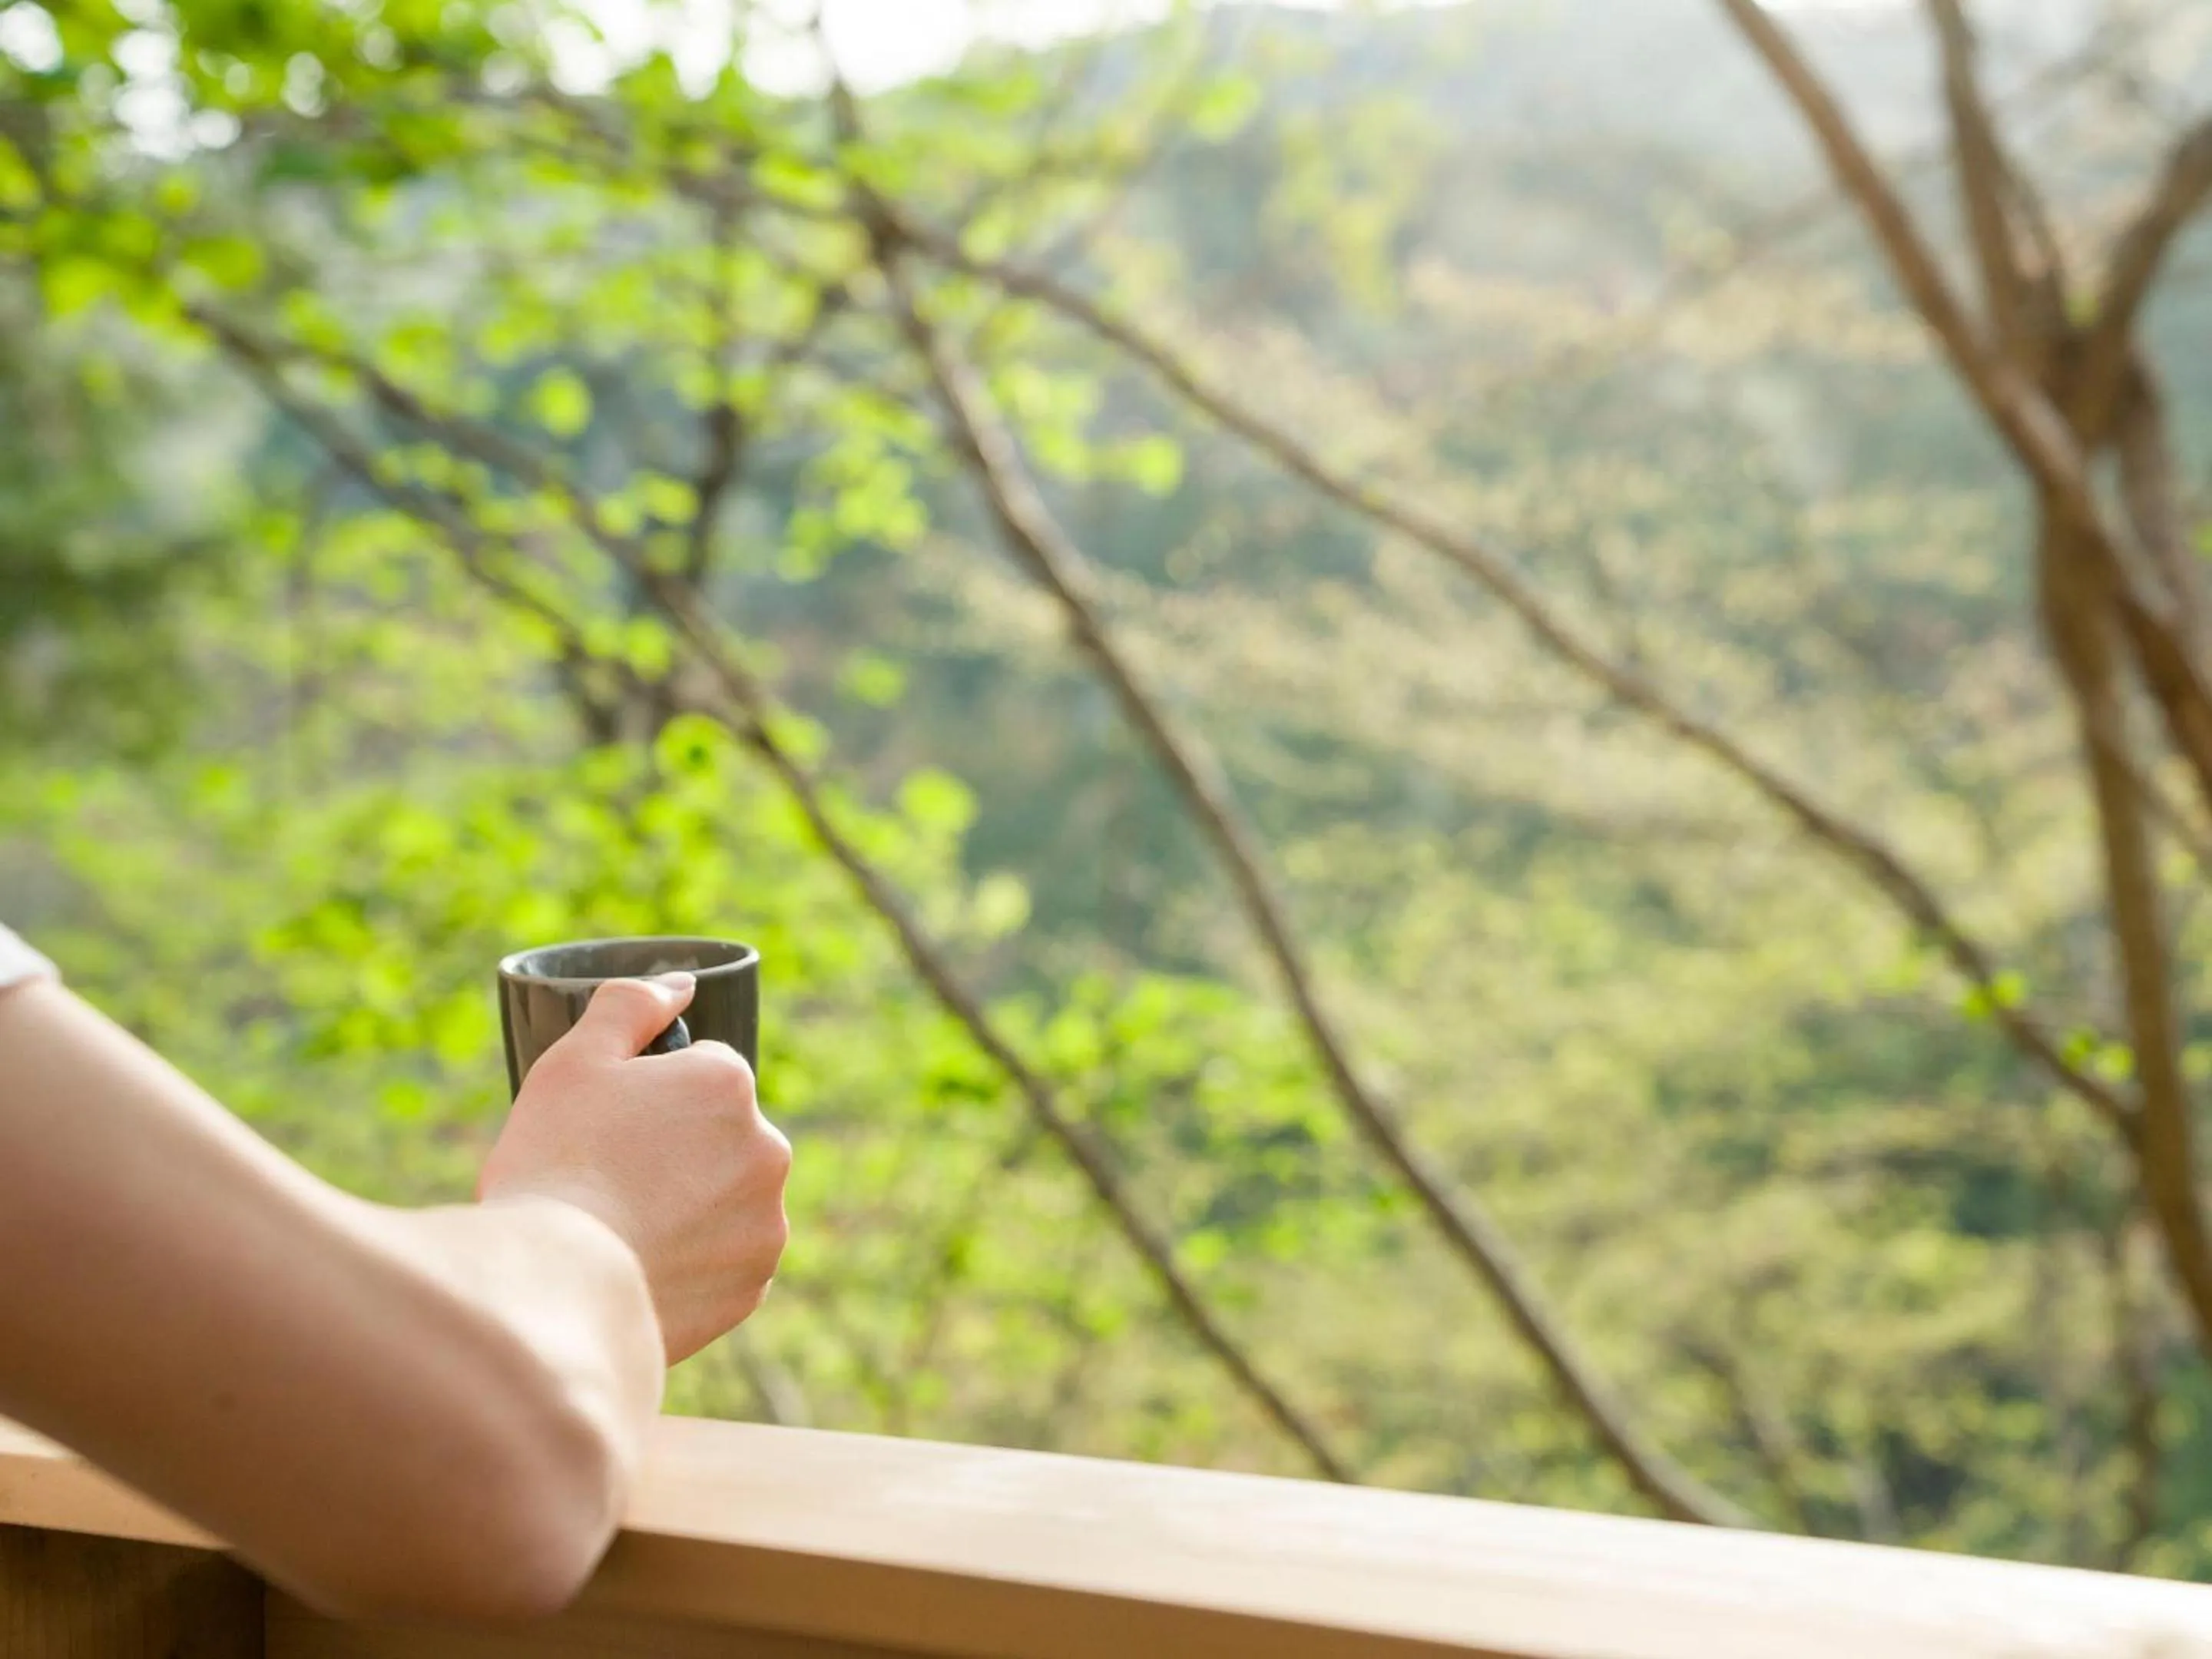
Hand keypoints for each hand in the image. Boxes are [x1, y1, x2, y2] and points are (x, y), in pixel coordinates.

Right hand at [478, 974, 789, 1362]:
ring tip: (621, 1232)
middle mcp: (768, 1149)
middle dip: (676, 1151)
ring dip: (689, 1209)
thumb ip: (630, 1006)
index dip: (649, 1099)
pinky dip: (691, 1265)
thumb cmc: (555, 1163)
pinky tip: (641, 1271)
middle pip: (718, 1138)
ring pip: (724, 1201)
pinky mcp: (751, 1286)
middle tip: (609, 1181)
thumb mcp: (574, 1061)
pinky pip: (723, 1263)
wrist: (554, 1286)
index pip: (700, 1074)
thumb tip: (680, 986)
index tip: (610, 1131)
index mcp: (729, 1084)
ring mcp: (765, 1223)